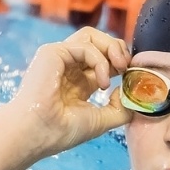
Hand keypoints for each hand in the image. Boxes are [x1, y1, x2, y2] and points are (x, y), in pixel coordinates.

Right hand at [7, 28, 133, 159]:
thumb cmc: (61, 131)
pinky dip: (100, 61)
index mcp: (78, 81)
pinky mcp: (52, 52)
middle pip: (98, 40)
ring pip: (91, 35)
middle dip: (118, 49)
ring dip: (112, 47)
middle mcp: (69, 66)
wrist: (38, 134)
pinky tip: (102, 84)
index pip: (104, 58)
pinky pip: (85, 45)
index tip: (132, 76)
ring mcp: (59, 57)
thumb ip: (120, 108)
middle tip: (127, 67)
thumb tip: (129, 90)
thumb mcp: (101, 120)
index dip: (121, 62)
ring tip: (121, 67)